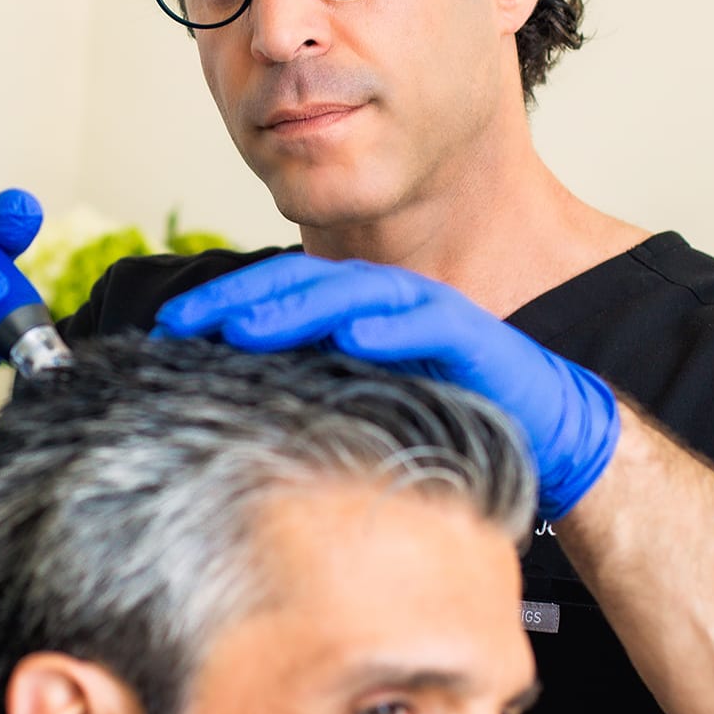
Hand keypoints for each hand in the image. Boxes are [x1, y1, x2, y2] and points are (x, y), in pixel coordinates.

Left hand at [153, 254, 619, 519]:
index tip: (164, 329)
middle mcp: (384, 304)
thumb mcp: (362, 403)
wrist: (548, 428)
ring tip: (245, 327)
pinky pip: (427, 325)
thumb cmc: (446, 415)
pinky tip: (353, 338)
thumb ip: (311, 391)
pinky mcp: (473, 337)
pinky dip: (389, 328)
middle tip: (183, 322)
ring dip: (296, 309)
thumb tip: (230, 413)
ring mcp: (427, 314)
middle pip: (300, 285)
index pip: (274, 296)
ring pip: (353, 296)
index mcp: (352, 314)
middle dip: (238, 300)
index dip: (220, 305)